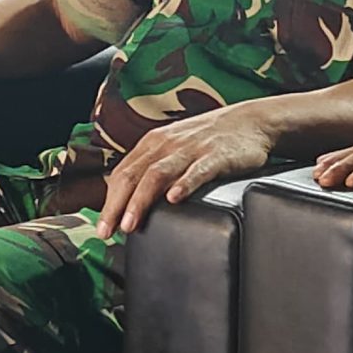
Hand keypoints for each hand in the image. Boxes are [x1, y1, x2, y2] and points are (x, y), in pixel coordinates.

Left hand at [96, 106, 278, 238]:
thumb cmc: (208, 140)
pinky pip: (196, 171)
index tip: (102, 228)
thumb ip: (153, 171)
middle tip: (107, 231)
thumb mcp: (174, 149)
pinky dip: (183, 184)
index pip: (122, 174)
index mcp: (152, 144)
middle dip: (117, 205)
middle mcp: (166, 144)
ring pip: (158, 174)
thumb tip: (128, 202)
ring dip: (141, 200)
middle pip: (134, 175)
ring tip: (130, 223)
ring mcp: (190, 149)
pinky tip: (174, 199)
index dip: (108, 202)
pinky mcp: (216, 155)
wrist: (251, 121)